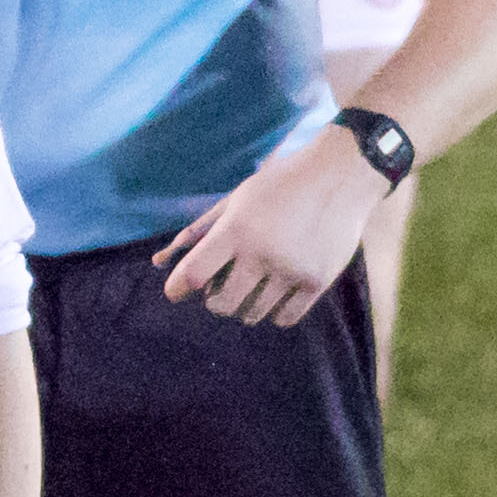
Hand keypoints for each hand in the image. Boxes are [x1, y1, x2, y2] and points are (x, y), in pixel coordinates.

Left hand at [155, 122, 383, 325]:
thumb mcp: (233, 201)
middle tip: (223, 285)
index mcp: (236, 230)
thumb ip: (197, 233)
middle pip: (221, 304)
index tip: (176, 292)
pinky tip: (274, 292)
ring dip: (244, 305)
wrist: (339, 177)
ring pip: (252, 314)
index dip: (178, 288)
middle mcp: (262, 254)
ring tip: (253, 283)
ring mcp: (292, 271)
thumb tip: (157, 263)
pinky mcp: (317, 282)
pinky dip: (273, 312)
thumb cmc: (277, 186)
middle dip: (214, 299)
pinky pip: (284, 318)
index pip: (194, 274)